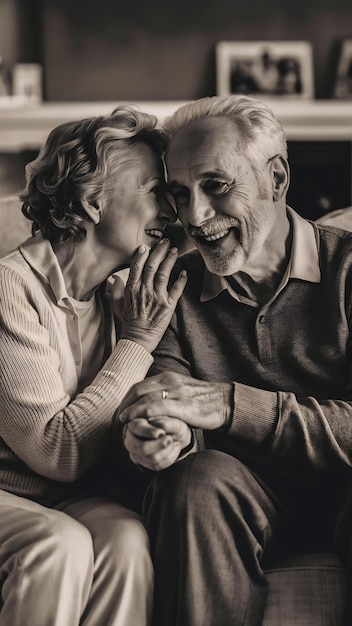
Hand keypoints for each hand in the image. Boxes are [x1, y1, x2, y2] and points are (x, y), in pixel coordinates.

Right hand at [112, 240, 186, 352]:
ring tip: (174, 251)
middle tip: (165, 242)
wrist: (137, 339)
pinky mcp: (168, 306)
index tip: (147, 246)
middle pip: (152, 266)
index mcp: (131, 289)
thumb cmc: (128, 322)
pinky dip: (181, 280)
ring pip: (164, 273)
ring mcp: (157, 297)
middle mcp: (144, 290)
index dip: (142, 255)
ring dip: (170, 260)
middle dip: (159, 251)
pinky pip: (176, 290)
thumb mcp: (116, 304)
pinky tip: (184, 272)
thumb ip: (116, 290)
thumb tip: (114, 279)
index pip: (136, 267)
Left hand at [119, 372, 233, 430]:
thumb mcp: (181, 390)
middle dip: (125, 404)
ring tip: (124, 421)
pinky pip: (159, 407)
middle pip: (139, 390)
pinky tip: (138, 422)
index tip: (120, 409)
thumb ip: (165, 392)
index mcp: (168, 377)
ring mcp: (177, 393)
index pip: (140, 385)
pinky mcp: (184, 406)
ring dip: (131, 410)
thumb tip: (148, 401)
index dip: (126, 398)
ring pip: (146, 398)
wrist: (224, 401)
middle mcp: (170, 381)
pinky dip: (144, 414)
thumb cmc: (202, 400)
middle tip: (118, 417)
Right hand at [123, 416, 190, 470]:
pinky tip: (175, 448)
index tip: (161, 432)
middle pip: (142, 448)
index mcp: (135, 423)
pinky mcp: (143, 462)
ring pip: (152, 458)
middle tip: (170, 439)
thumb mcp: (171, 419)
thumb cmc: (169, 422)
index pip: (137, 428)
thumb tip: (161, 432)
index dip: (149, 431)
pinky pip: (157, 465)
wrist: (170, 432)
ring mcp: (135, 453)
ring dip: (168, 451)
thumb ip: (167, 423)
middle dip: (159, 445)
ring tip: (176, 442)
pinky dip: (170, 457)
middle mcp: (131, 439)